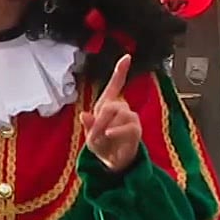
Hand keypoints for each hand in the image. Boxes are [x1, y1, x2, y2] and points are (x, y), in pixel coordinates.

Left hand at [80, 56, 141, 172]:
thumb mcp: (90, 135)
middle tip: (93, 135)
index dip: (121, 70)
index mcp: (109, 104)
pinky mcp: (136, 129)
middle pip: (111, 105)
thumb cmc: (102, 145)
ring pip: (119, 114)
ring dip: (106, 127)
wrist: (113, 163)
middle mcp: (122, 108)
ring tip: (102, 139)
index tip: (127, 57)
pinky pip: (128, 126)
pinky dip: (117, 130)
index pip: (116, 84)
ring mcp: (131, 118)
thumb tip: (83, 115)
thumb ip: (88, 125)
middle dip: (99, 119)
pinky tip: (109, 134)